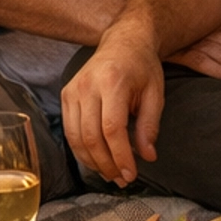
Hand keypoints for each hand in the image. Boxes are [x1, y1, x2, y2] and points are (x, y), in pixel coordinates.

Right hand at [60, 29, 165, 186]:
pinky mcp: (66, 94)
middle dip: (107, 164)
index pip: (112, 129)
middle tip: (122, 179)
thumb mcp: (155, 93)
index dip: (121, 156)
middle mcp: (88, 85)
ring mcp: (73, 89)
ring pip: (76, 137)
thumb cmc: (142, 67)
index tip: (131, 174)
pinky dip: (81, 150)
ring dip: (93, 162)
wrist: (123, 41)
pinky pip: (69, 130)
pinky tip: (97, 160)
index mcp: (113, 82)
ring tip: (111, 174)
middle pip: (91, 136)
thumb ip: (149, 126)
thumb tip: (147, 156)